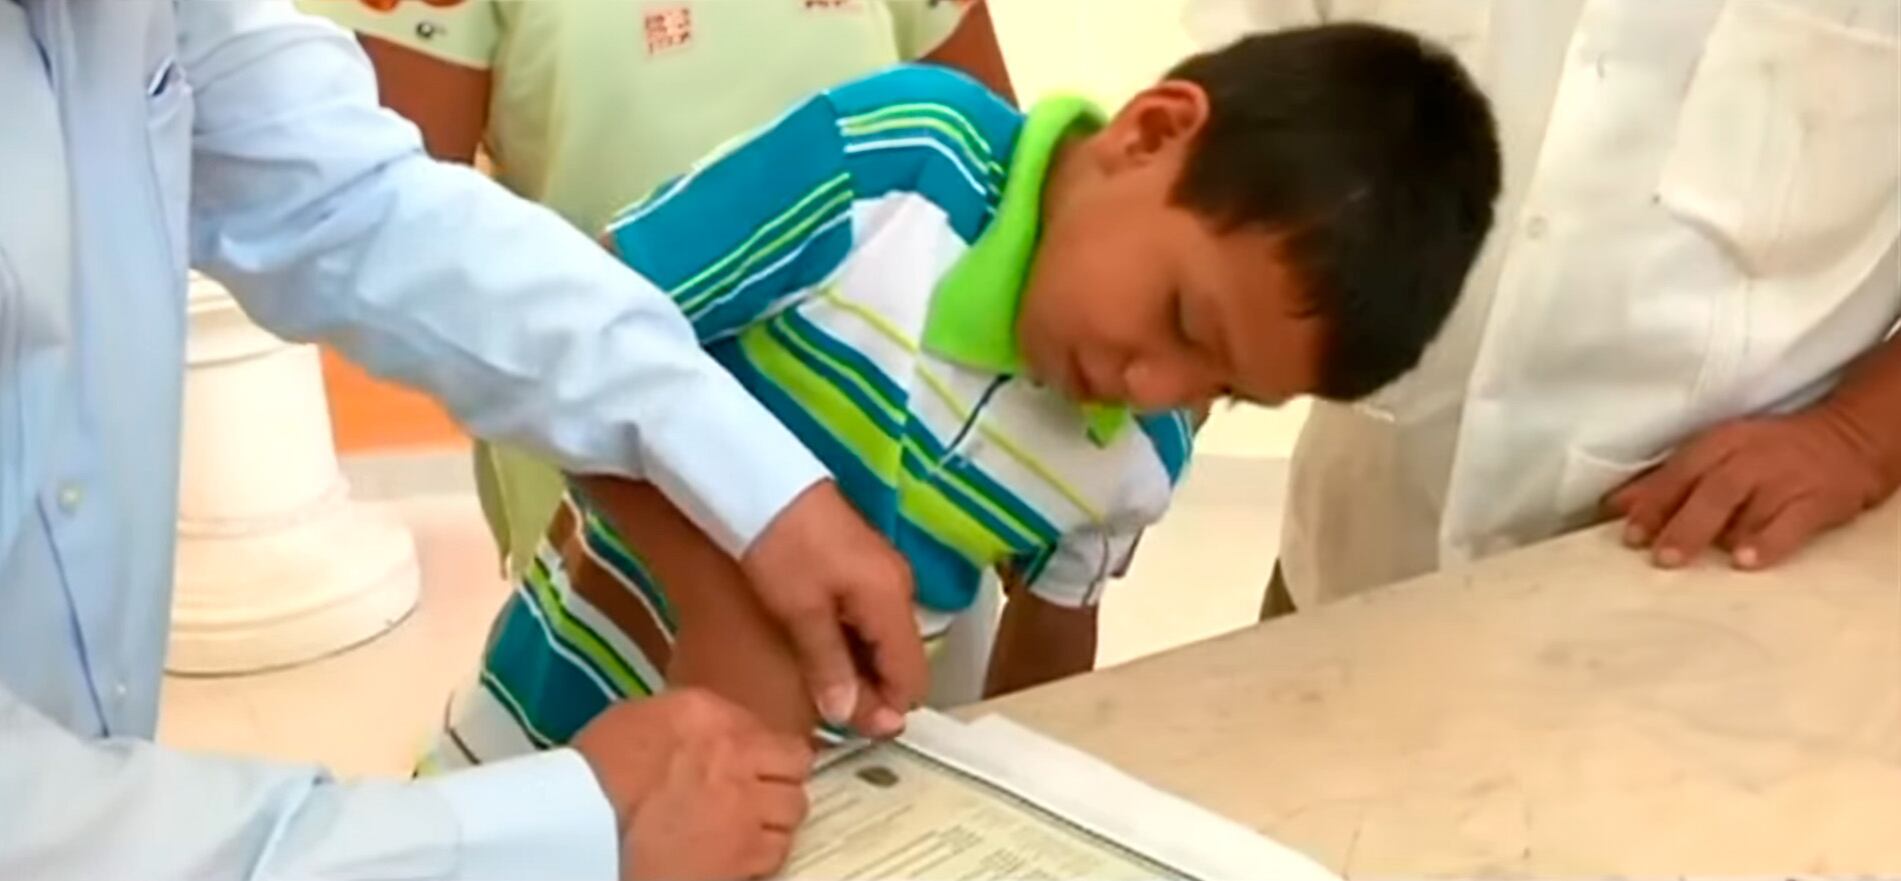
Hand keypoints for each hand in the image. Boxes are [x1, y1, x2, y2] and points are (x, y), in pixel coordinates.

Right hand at [572, 690, 811, 854]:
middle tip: (756, 796)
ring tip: (744, 828)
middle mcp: (740, 758)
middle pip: (796, 771)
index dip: (769, 753)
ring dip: (773, 820)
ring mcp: (746, 811)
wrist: (577, 828)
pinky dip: (759, 857)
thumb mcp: (636, 718)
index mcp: (711, 717)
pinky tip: (733, 855)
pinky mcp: (739, 860)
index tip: (759, 765)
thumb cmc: (591, 774)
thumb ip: (688, 720)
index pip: (773, 729)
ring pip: (792, 814)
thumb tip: (708, 731)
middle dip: (779, 783)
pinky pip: (773, 856)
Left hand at [740, 480, 925, 737]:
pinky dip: (853, 644)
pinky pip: (870, 619)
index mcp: (891, 601)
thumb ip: (828, 665)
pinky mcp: (861, 566)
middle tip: (836, 719)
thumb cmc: (780, 547)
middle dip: (877, 692)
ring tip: (826, 693)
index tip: (857, 735)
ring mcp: (881, 575)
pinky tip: (823, 655)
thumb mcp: (799, 611)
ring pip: (885, 640)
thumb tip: (851, 715)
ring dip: (863, 670)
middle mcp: (898, 589)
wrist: (759, 479)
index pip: (912, 675)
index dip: (889, 709)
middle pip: (902, 658)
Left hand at [1605, 407, 1887, 570]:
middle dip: (1682, 525)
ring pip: (1749, 509)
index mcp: (1719, 444)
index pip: (1680, 472)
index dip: (1653, 503)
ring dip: (1721, 538)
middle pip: (1712, 492)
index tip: (1629, 535)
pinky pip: (1790, 523)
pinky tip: (1745, 562)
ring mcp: (1785, 479)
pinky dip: (1767, 543)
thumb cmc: (1765, 454)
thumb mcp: (1715, 455)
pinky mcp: (1818, 500)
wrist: (1846, 442)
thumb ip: (1667, 482)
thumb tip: (1613, 507)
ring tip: (1693, 566)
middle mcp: (1750, 459)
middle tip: (1659, 557)